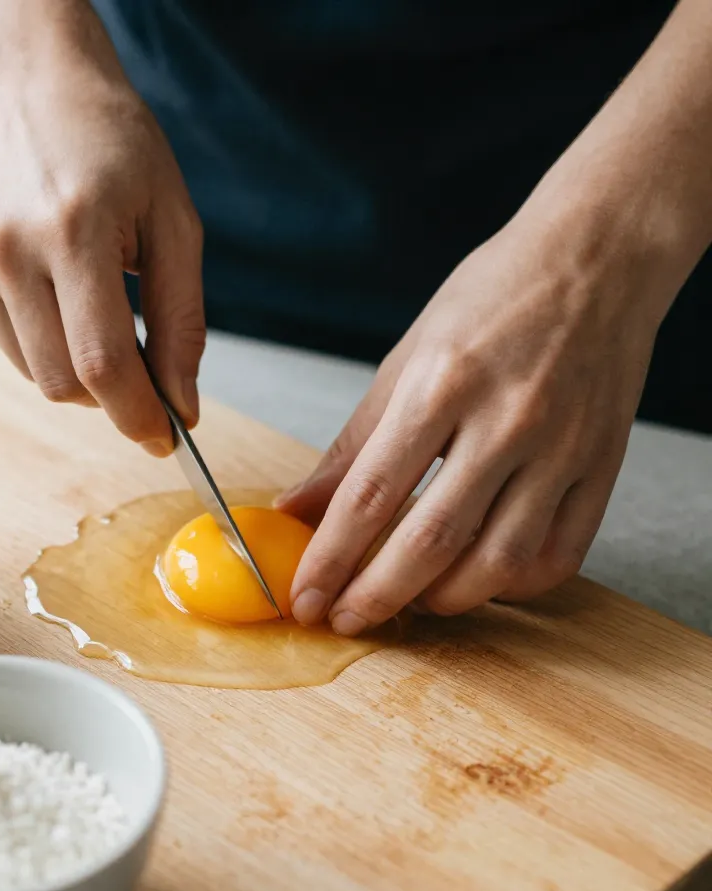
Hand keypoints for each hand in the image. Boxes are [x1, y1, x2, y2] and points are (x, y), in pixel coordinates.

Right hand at [0, 3, 204, 455]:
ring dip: (78, 369)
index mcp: (73, 230)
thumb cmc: (113, 147)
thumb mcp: (175, 223)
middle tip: (143, 370)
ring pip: (35, 375)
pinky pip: (6, 348)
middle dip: (112, 397)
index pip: (103, 362)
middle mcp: (8, 249)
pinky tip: (55, 291)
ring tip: (95, 306)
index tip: (165, 439)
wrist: (28, 87)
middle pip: (64, 383)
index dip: (137, 415)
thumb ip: (182, 321)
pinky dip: (43, 343)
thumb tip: (181, 405)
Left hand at [277, 210, 663, 633]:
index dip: (329, 560)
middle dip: (375, 598)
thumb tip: (298, 508)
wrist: (597, 259)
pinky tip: (479, 581)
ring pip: (497, 563)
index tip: (304, 598)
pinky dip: (513, 586)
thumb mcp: (406, 361)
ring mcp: (562, 448)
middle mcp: (506, 421)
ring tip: (407, 602)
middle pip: (429, 542)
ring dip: (442, 601)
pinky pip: (558, 555)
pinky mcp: (603, 466)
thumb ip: (352, 445)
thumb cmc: (492, 299)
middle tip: (342, 620)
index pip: (370, 496)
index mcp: (442, 385)